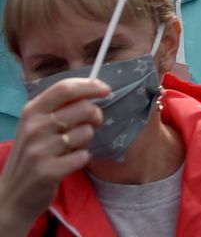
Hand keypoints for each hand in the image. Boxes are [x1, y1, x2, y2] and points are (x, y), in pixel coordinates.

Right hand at [0, 77, 109, 226]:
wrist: (12, 195)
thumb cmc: (32, 155)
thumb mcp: (37, 126)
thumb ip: (59, 108)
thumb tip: (95, 89)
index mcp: (31, 111)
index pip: (64, 88)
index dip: (90, 86)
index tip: (106, 89)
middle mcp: (33, 127)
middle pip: (83, 108)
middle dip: (96, 115)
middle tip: (92, 124)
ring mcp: (39, 150)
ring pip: (86, 132)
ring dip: (86, 140)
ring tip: (71, 148)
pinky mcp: (47, 171)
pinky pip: (83, 156)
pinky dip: (82, 159)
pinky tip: (69, 163)